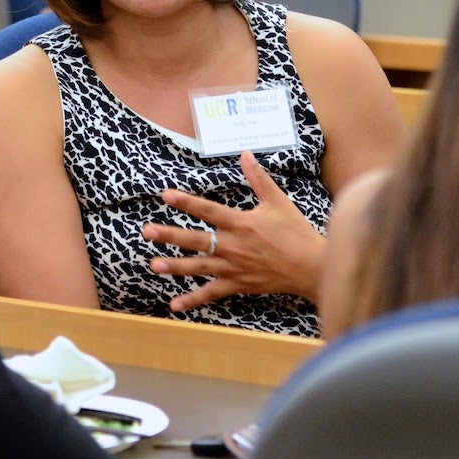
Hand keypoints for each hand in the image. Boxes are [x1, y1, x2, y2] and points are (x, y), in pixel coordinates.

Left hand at [144, 152, 326, 311]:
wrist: (311, 266)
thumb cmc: (296, 232)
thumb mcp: (278, 201)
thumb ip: (258, 179)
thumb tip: (246, 154)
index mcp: (241, 223)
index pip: (208, 210)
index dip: (186, 202)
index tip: (165, 196)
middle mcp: (234, 246)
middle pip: (196, 240)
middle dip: (170, 235)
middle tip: (147, 232)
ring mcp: (234, 268)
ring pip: (199, 267)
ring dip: (175, 266)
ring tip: (153, 265)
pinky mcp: (238, 284)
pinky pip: (212, 294)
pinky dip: (193, 300)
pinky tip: (174, 305)